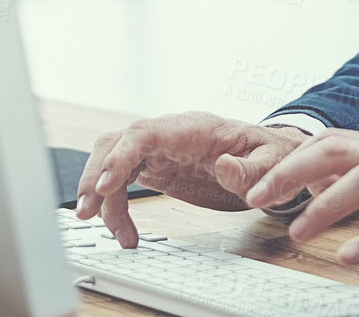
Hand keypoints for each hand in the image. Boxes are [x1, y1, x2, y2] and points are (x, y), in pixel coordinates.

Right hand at [74, 111, 310, 245]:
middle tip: (86, 211)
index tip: (104, 185)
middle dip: (95, 174)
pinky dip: (116, 204)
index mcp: (193, 128)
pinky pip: (124, 179)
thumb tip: (224, 166)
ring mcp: (160, 149)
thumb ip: (249, 169)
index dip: (119, 157)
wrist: (272, 156)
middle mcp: (170, 134)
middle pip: (117, 143)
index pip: (144, 133)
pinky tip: (123, 230)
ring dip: (99, 191)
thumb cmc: (270, 155)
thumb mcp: (270, 164)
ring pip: (113, 160)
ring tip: (101, 225)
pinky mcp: (158, 166)